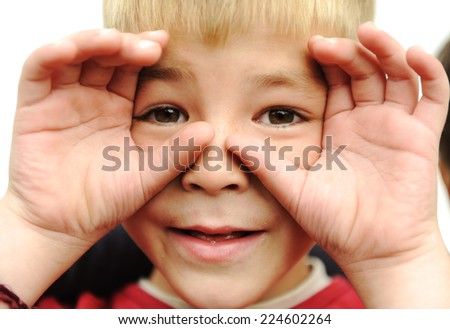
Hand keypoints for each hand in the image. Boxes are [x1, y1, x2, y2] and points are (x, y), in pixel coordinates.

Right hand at [4, 29, 212, 243]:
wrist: (67, 226)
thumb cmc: (107, 201)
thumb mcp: (149, 173)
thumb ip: (178, 152)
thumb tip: (211, 129)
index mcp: (117, 108)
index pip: (130, 68)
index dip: (145, 52)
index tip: (165, 43)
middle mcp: (90, 98)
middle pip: (104, 55)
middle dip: (124, 44)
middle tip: (148, 47)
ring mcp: (61, 100)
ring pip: (73, 55)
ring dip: (92, 41)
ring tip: (114, 42)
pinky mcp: (33, 108)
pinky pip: (37, 71)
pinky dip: (51, 55)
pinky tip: (69, 49)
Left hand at [229, 22, 449, 305]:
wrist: (371, 251)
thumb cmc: (332, 222)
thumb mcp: (291, 186)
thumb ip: (262, 161)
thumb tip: (227, 140)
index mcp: (339, 128)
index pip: (336, 81)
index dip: (327, 60)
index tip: (310, 45)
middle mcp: (367, 122)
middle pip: (364, 71)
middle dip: (350, 51)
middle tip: (327, 42)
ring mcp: (396, 127)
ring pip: (397, 75)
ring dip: (386, 50)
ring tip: (368, 34)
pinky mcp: (421, 138)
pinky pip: (434, 96)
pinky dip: (428, 72)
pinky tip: (413, 54)